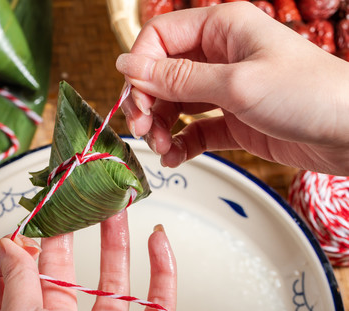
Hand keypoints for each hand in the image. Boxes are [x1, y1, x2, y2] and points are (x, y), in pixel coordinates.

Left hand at [0, 210, 176, 310]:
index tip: (26, 222)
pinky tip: (157, 239)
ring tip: (114, 207)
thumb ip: (13, 276)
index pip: (16, 282)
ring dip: (117, 242)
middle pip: (67, 273)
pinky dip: (164, 268)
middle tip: (73, 201)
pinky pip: (160, 301)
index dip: (17, 251)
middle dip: (70, 235)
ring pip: (114, 281)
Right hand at [116, 2, 348, 174]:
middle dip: (147, 102)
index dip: (141, 67)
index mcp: (221, 28)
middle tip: (143, 129)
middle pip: (162, 74)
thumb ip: (178, 79)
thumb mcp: (237, 84)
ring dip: (161, 127)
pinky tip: (176, 156)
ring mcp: (225, 89)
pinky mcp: (232, 120)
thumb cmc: (310, 94)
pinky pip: (193, 130)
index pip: (160, 38)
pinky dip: (180, 144)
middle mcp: (219, 55)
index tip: (136, 98)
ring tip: (162, 148)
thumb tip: (127, 66)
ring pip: (174, 104)